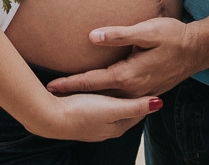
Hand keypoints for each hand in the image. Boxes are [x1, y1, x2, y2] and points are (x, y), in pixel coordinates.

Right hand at [28, 91, 161, 141]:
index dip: (145, 97)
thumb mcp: (112, 108)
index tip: (152, 81)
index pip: (138, 111)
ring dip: (115, 98)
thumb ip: (135, 106)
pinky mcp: (79, 119)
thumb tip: (159, 104)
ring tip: (119, 83)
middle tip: (139, 80)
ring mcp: (92, 126)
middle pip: (124, 111)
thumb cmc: (81, 112)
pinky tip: (97, 90)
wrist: (49, 118)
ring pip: (110, 109)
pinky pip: (96, 107)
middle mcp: (107, 129)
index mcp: (117, 127)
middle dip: (131, 98)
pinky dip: (101, 98)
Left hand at [45, 17, 203, 98]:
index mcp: (128, 75)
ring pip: (109, 100)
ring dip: (89, 99)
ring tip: (68, 99)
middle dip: (74, 96)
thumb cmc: (173, 36)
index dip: (70, 83)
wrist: (197, 50)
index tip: (50, 85)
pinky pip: (121, 100)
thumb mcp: (146, 31)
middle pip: (97, 95)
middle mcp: (133, 89)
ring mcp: (141, 93)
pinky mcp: (147, 92)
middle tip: (51, 95)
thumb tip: (92, 36)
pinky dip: (105, 100)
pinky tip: (99, 98)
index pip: (92, 81)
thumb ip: (118, 35)